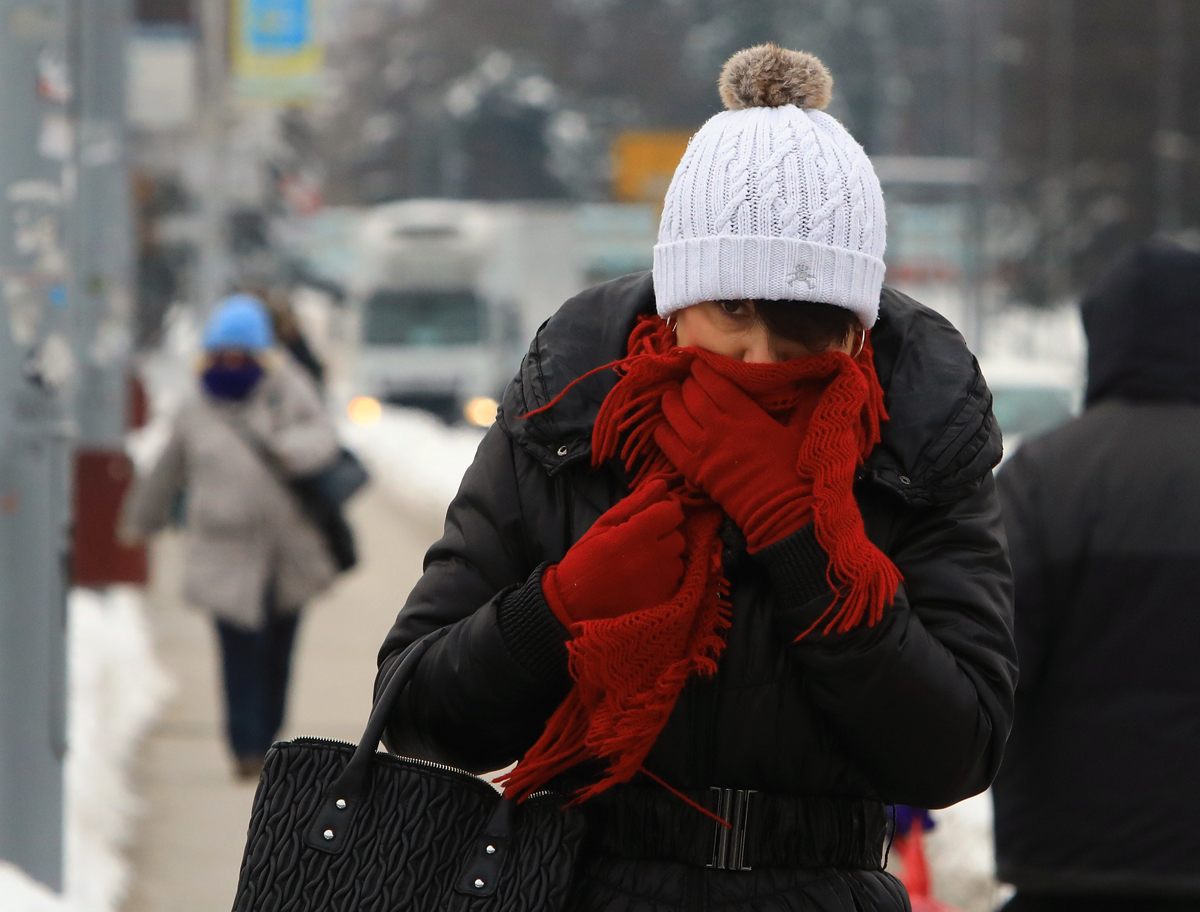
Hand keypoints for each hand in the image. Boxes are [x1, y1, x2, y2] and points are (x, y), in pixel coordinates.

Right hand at [543, 478, 685, 625]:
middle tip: (640, 544)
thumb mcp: (604, 525)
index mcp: (638, 534)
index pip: (672, 511)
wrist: (573, 604)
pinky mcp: (664, 600)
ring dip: (665, 559)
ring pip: (678, 560)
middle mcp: (656, 557)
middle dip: (663, 536)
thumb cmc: (585, 560)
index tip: (649, 518)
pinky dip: (663, 580)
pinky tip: (643, 582)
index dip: (662, 511)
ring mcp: (662, 582)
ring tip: (641, 565)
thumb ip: (635, 504)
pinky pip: (675, 582)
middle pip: (678, 536)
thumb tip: (661, 484)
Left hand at [654, 360, 812, 551]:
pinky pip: (669, 446)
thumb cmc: (796, 473)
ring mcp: (704, 450)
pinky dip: (662, 433)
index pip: (715, 383)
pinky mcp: (695, 472)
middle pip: (692, 396)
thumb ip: (806, 402)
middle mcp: (720, 428)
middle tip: (686, 380)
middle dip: (686, 384)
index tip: (698, 362)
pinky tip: (661, 425)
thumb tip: (815, 377)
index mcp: (747, 415)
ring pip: (676, 416)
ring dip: (670, 403)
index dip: (703, 369)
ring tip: (670, 396)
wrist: (782, 513)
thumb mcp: (804, 432)